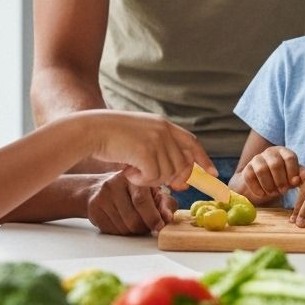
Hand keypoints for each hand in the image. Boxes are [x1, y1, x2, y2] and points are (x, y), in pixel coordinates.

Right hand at [80, 110, 214, 188]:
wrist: (91, 130)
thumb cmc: (111, 137)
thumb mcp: (141, 137)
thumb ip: (160, 151)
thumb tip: (180, 179)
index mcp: (163, 124)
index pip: (191, 142)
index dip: (203, 159)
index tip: (213, 173)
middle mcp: (163, 130)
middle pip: (181, 164)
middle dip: (173, 178)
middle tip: (155, 180)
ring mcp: (156, 140)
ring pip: (167, 173)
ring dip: (150, 178)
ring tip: (132, 169)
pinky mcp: (146, 151)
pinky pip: (153, 177)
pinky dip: (140, 180)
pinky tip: (127, 170)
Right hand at [84, 171, 177, 235]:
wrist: (97, 189)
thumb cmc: (130, 190)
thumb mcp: (150, 191)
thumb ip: (163, 203)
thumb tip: (168, 218)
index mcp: (132, 177)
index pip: (141, 200)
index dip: (152, 217)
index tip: (160, 226)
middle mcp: (114, 184)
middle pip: (133, 219)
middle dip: (144, 227)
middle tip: (148, 225)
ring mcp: (102, 197)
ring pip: (124, 228)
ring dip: (133, 231)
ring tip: (134, 220)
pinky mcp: (94, 209)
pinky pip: (113, 231)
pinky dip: (121, 232)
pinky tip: (121, 221)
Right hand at [234, 146, 304, 203]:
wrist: (263, 184)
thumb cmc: (283, 178)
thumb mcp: (294, 177)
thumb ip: (301, 176)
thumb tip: (304, 179)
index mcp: (284, 152)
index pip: (290, 157)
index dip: (292, 172)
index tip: (293, 184)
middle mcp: (270, 152)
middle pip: (275, 164)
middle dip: (280, 180)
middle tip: (283, 191)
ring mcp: (257, 159)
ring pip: (261, 170)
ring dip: (268, 185)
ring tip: (273, 193)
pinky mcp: (247, 169)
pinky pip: (250, 177)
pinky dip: (257, 188)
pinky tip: (262, 194)